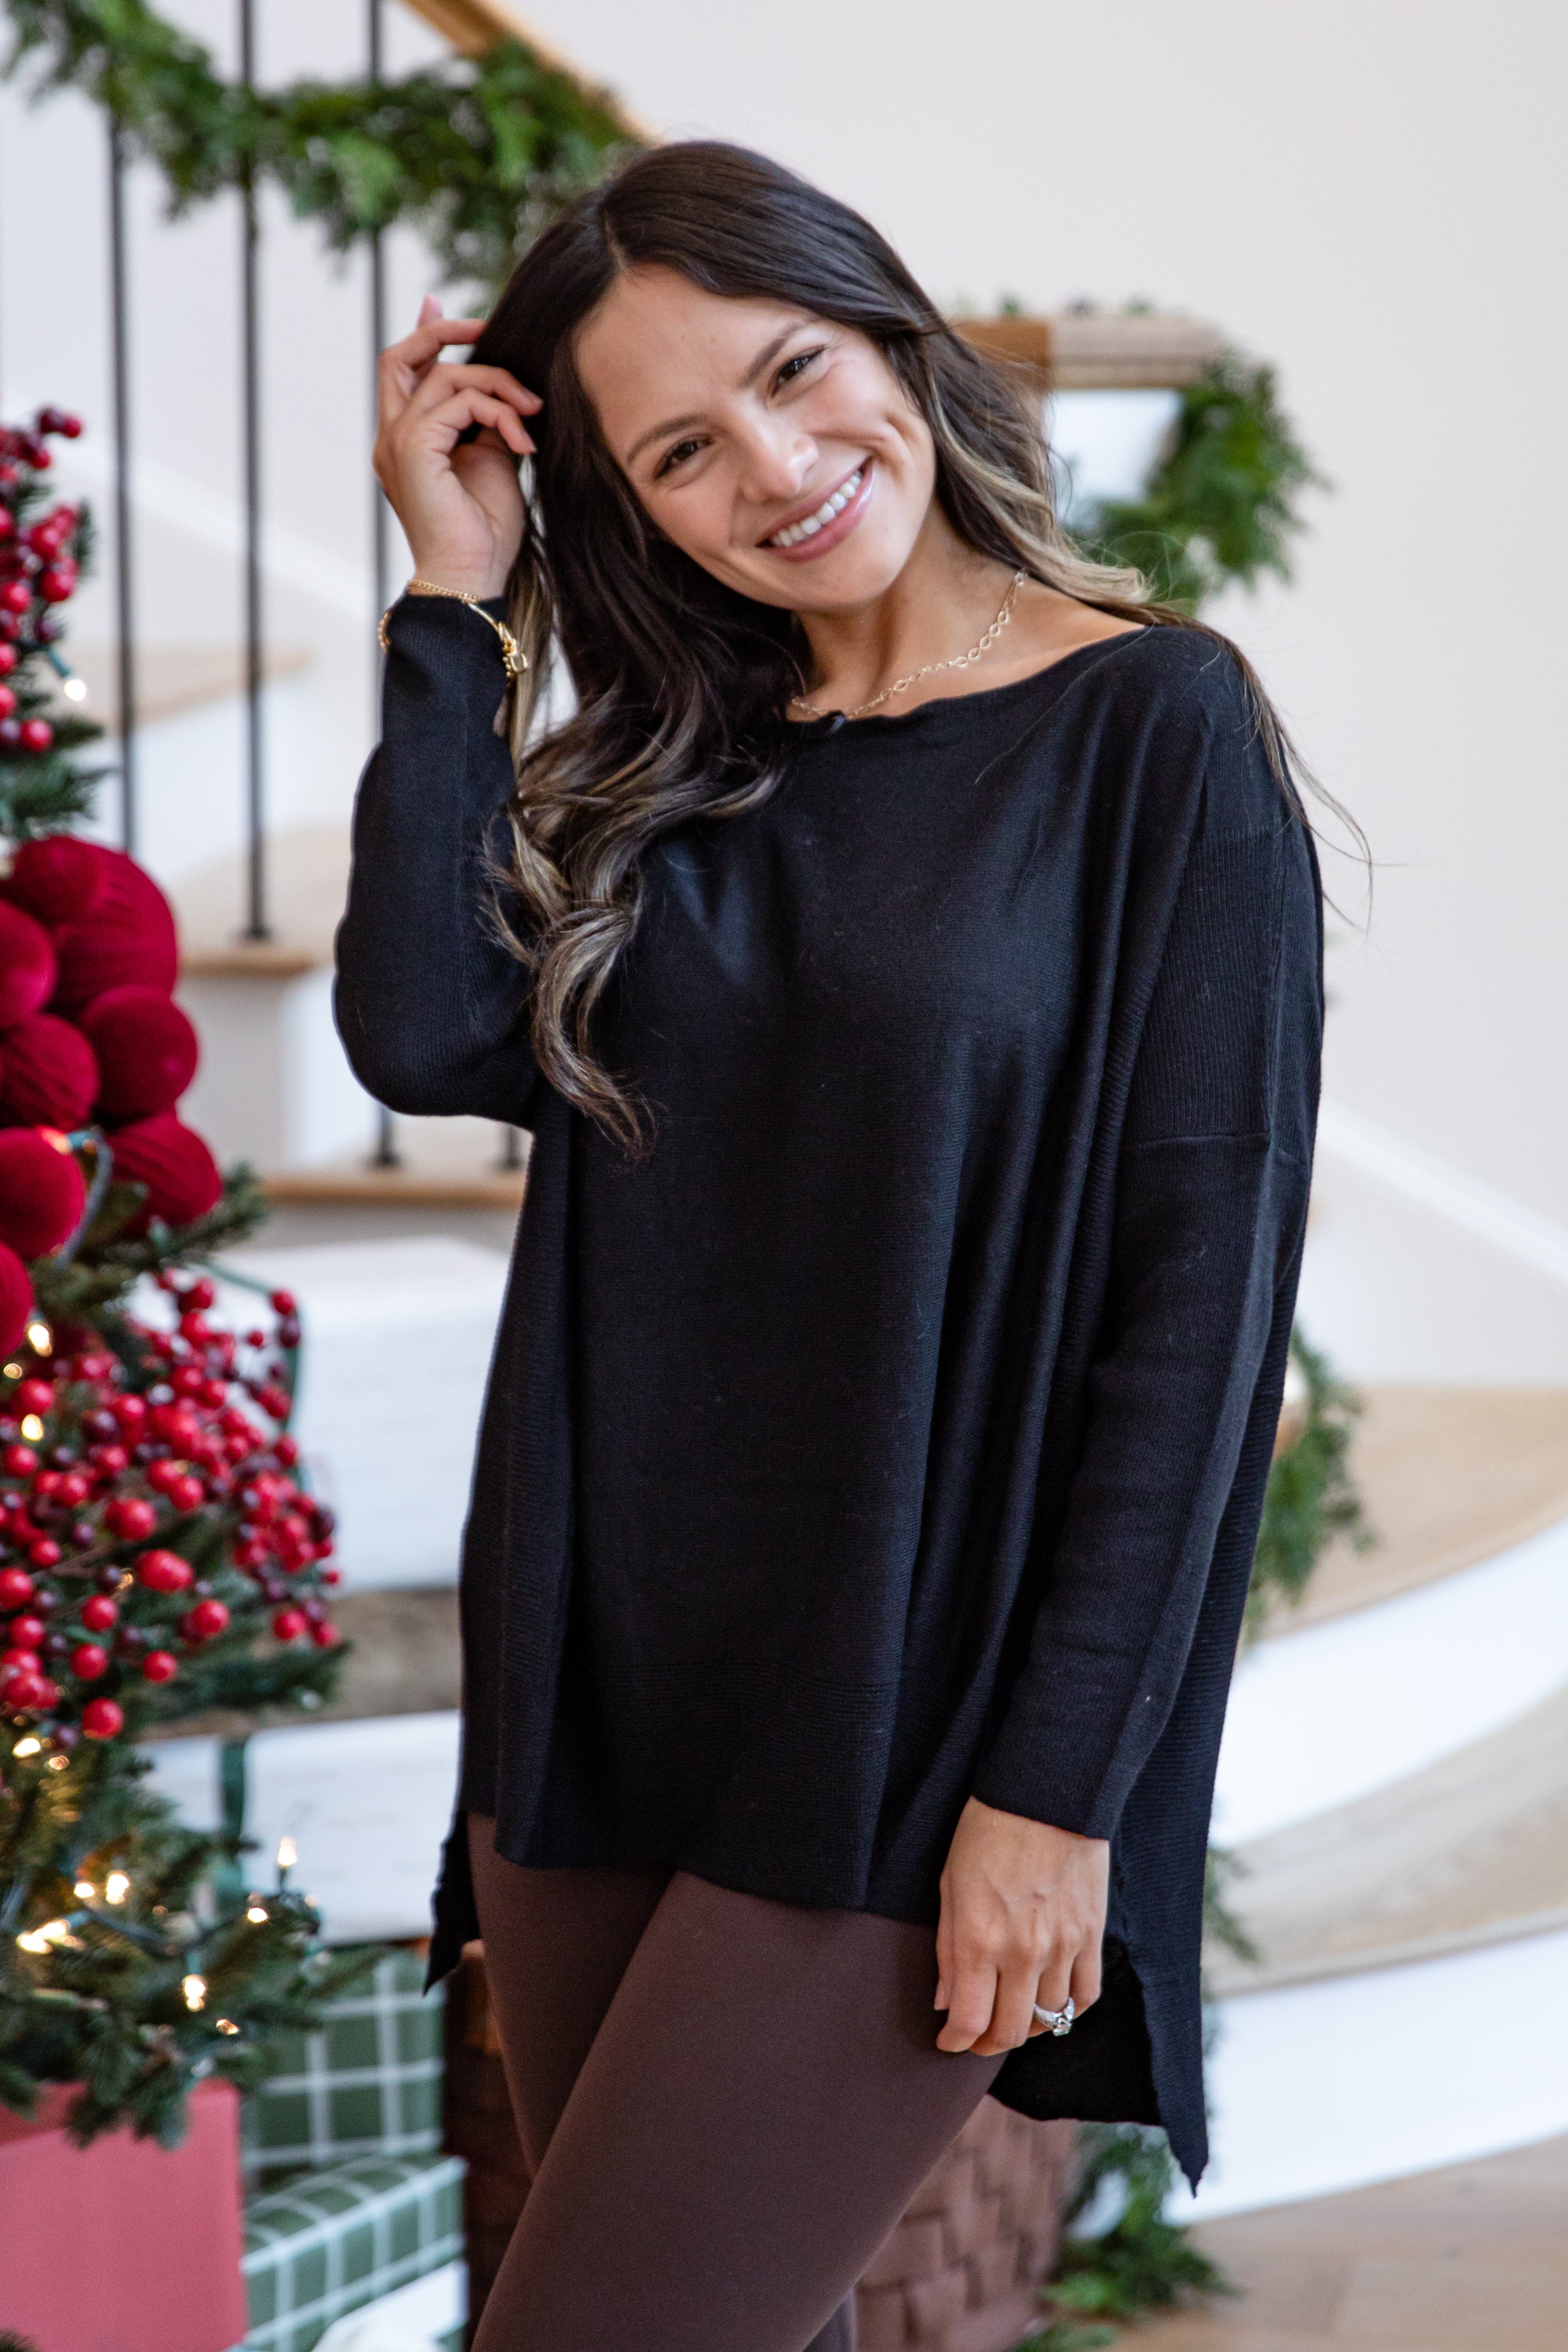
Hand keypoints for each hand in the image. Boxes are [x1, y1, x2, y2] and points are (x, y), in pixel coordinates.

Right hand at [373, 295, 540, 600]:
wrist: (472, 579)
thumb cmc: (485, 533)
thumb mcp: (493, 461)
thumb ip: (489, 419)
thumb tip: (502, 385)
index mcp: (406, 442)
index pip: (405, 372)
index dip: (430, 335)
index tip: (470, 322)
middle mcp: (391, 438)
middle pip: (400, 357)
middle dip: (444, 333)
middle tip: (488, 330)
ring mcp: (396, 442)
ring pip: (444, 375)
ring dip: (497, 385)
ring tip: (530, 414)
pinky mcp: (413, 448)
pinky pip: (458, 400)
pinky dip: (498, 411)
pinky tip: (523, 440)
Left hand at [934, 1796, 1108, 2056]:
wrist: (1045, 1793)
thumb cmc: (987, 1831)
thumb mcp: (949, 1885)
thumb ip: (948, 1950)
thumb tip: (946, 2001)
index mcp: (981, 1940)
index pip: (970, 2021)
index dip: (956, 2042)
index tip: (948, 2042)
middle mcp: (1023, 1953)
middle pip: (1012, 2030)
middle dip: (988, 2043)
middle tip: (976, 2038)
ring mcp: (1063, 1946)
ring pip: (1051, 2018)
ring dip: (1028, 2026)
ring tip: (1012, 2016)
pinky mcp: (1092, 1935)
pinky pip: (1087, 1994)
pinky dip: (1069, 2008)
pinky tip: (1053, 2001)